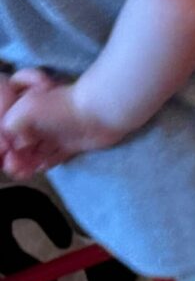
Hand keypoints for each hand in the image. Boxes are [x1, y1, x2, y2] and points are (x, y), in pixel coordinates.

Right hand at [0, 69, 125, 180]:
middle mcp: (41, 122)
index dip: (6, 145)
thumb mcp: (25, 110)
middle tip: (12, 169)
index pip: (11, 131)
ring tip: (21, 173)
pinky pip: (55, 156)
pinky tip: (38, 169)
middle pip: (23, 143)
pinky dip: (46, 163)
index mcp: (27, 111)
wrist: (99, 112)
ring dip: (28, 162)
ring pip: (38, 151)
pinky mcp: (71, 145)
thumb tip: (11, 142)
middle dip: (16, 156)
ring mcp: (56, 134)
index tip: (4, 157)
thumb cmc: (60, 107)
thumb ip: (10, 124)